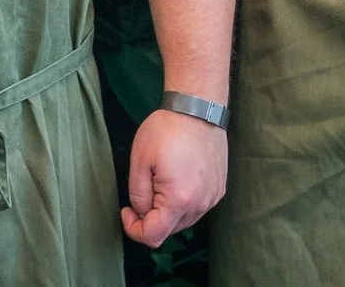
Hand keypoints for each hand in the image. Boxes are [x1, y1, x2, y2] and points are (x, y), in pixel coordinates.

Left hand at [121, 107, 228, 247]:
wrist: (198, 108)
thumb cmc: (168, 129)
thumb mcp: (139, 161)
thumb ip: (138, 195)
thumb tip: (142, 213)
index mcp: (178, 200)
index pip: (153, 236)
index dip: (134, 229)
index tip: (126, 211)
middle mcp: (199, 204)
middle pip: (168, 230)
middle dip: (150, 218)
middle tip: (143, 190)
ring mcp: (211, 198)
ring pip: (183, 221)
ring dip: (167, 211)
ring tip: (160, 181)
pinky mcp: (218, 189)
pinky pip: (196, 208)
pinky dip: (183, 202)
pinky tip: (177, 179)